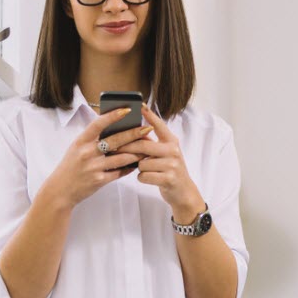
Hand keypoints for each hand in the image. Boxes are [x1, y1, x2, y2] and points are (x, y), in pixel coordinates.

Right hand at [44, 107, 153, 207]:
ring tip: (147, 148)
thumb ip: (92, 139)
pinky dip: (129, 167)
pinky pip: (119, 172)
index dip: (113, 116)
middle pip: (115, 140)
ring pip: (121, 157)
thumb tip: (113, 126)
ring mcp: (93, 167)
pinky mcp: (99, 180)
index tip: (127, 109)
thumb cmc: (70, 166)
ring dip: (137, 152)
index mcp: (80, 141)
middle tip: (147, 128)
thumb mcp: (76, 148)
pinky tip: (137, 163)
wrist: (60, 190)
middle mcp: (87, 153)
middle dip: (134, 134)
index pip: (98, 124)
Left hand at [116, 103, 204, 221]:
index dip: (149, 115)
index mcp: (172, 141)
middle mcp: (173, 151)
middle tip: (114, 148)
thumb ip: (153, 144)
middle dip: (127, 147)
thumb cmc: (169, 170)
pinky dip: (142, 178)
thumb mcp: (166, 154)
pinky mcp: (168, 179)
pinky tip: (149, 178)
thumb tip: (132, 134)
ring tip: (146, 169)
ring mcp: (172, 165)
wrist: (183, 192)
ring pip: (141, 163)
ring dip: (138, 167)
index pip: (159, 125)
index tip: (140, 105)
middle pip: (143, 145)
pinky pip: (144, 176)